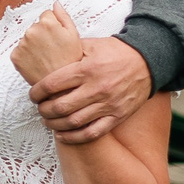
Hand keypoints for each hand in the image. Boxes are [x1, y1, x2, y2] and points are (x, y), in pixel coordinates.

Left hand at [11, 5, 84, 87]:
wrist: (62, 86)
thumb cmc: (71, 60)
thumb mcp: (74, 35)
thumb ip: (63, 16)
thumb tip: (55, 3)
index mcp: (47, 23)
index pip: (46, 15)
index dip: (54, 26)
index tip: (58, 38)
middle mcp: (31, 31)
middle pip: (35, 27)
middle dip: (42, 35)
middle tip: (53, 49)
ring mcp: (21, 44)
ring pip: (27, 39)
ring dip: (33, 45)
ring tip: (46, 57)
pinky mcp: (15, 56)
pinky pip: (19, 51)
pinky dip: (26, 56)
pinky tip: (37, 62)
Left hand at [28, 31, 152, 144]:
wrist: (150, 61)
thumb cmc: (116, 52)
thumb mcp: (91, 45)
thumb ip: (68, 49)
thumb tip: (46, 51)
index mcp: (87, 69)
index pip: (52, 85)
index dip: (37, 93)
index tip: (33, 95)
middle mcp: (97, 89)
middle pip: (60, 107)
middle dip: (43, 110)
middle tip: (39, 108)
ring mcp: (108, 104)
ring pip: (73, 122)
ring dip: (55, 124)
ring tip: (48, 121)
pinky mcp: (118, 116)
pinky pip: (92, 133)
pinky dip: (74, 138)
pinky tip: (62, 135)